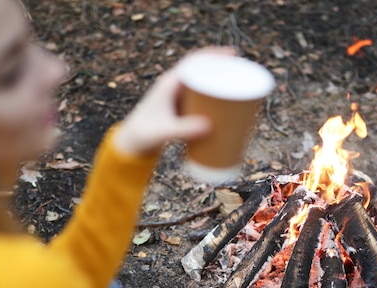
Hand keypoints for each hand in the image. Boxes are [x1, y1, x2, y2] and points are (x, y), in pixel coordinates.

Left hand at [113, 47, 235, 155]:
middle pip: (203, 71)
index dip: (214, 55)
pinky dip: (216, 99)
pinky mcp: (182, 110)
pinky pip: (202, 98)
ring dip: (221, 84)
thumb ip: (183, 130)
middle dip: (224, 70)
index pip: (193, 62)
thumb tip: (209, 127)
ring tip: (242, 88)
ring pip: (204, 85)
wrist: (132, 144)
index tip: (233, 54)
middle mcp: (174, 87)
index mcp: (169, 83)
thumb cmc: (144, 135)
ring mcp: (179, 98)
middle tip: (244, 73)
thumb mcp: (163, 132)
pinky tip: (230, 105)